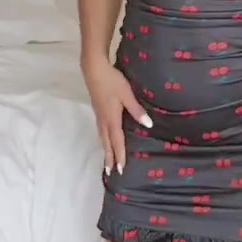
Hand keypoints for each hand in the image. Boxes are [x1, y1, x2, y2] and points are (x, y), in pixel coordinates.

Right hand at [85, 60, 150, 175]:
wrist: (93, 69)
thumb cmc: (112, 81)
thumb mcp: (127, 94)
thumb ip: (137, 110)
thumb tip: (148, 125)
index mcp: (112, 118)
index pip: (117, 141)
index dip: (119, 155)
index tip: (121, 169)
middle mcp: (104, 120)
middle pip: (107, 142)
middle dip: (109, 157)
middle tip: (110, 172)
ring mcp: (98, 115)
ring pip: (102, 137)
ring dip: (105, 150)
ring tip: (106, 161)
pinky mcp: (97, 110)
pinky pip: (100, 130)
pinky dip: (102, 140)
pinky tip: (104, 139)